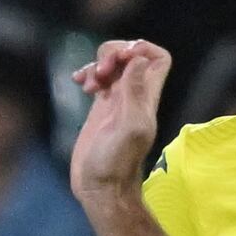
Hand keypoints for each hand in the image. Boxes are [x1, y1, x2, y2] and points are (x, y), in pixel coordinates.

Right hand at [66, 38, 172, 207]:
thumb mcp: (129, 126)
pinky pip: (97, 80)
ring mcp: (116, 101)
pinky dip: (87, 74)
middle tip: (101, 70)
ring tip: (88, 82)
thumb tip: (135, 60)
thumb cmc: (114, 162)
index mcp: (146, 96)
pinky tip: (78, 84)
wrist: (100, 186)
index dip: (141, 49)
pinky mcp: (100, 109)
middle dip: (113, 53)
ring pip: (112, 65)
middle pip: (131, 56)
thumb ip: (134, 93)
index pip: (157, 58)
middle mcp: (134, 95)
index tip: (121, 58)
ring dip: (97, 64)